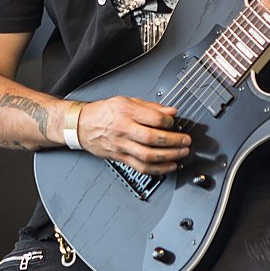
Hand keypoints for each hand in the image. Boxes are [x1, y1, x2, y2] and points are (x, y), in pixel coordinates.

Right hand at [76, 97, 190, 173]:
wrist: (83, 125)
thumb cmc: (105, 112)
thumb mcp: (128, 101)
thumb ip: (151, 107)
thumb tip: (171, 112)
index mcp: (126, 112)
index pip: (153, 119)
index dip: (169, 122)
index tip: (175, 122)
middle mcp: (124, 129)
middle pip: (152, 139)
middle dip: (173, 141)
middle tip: (186, 141)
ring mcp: (122, 146)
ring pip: (148, 156)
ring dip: (169, 157)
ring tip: (182, 153)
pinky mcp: (121, 158)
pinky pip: (141, 167)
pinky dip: (158, 169)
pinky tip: (169, 166)